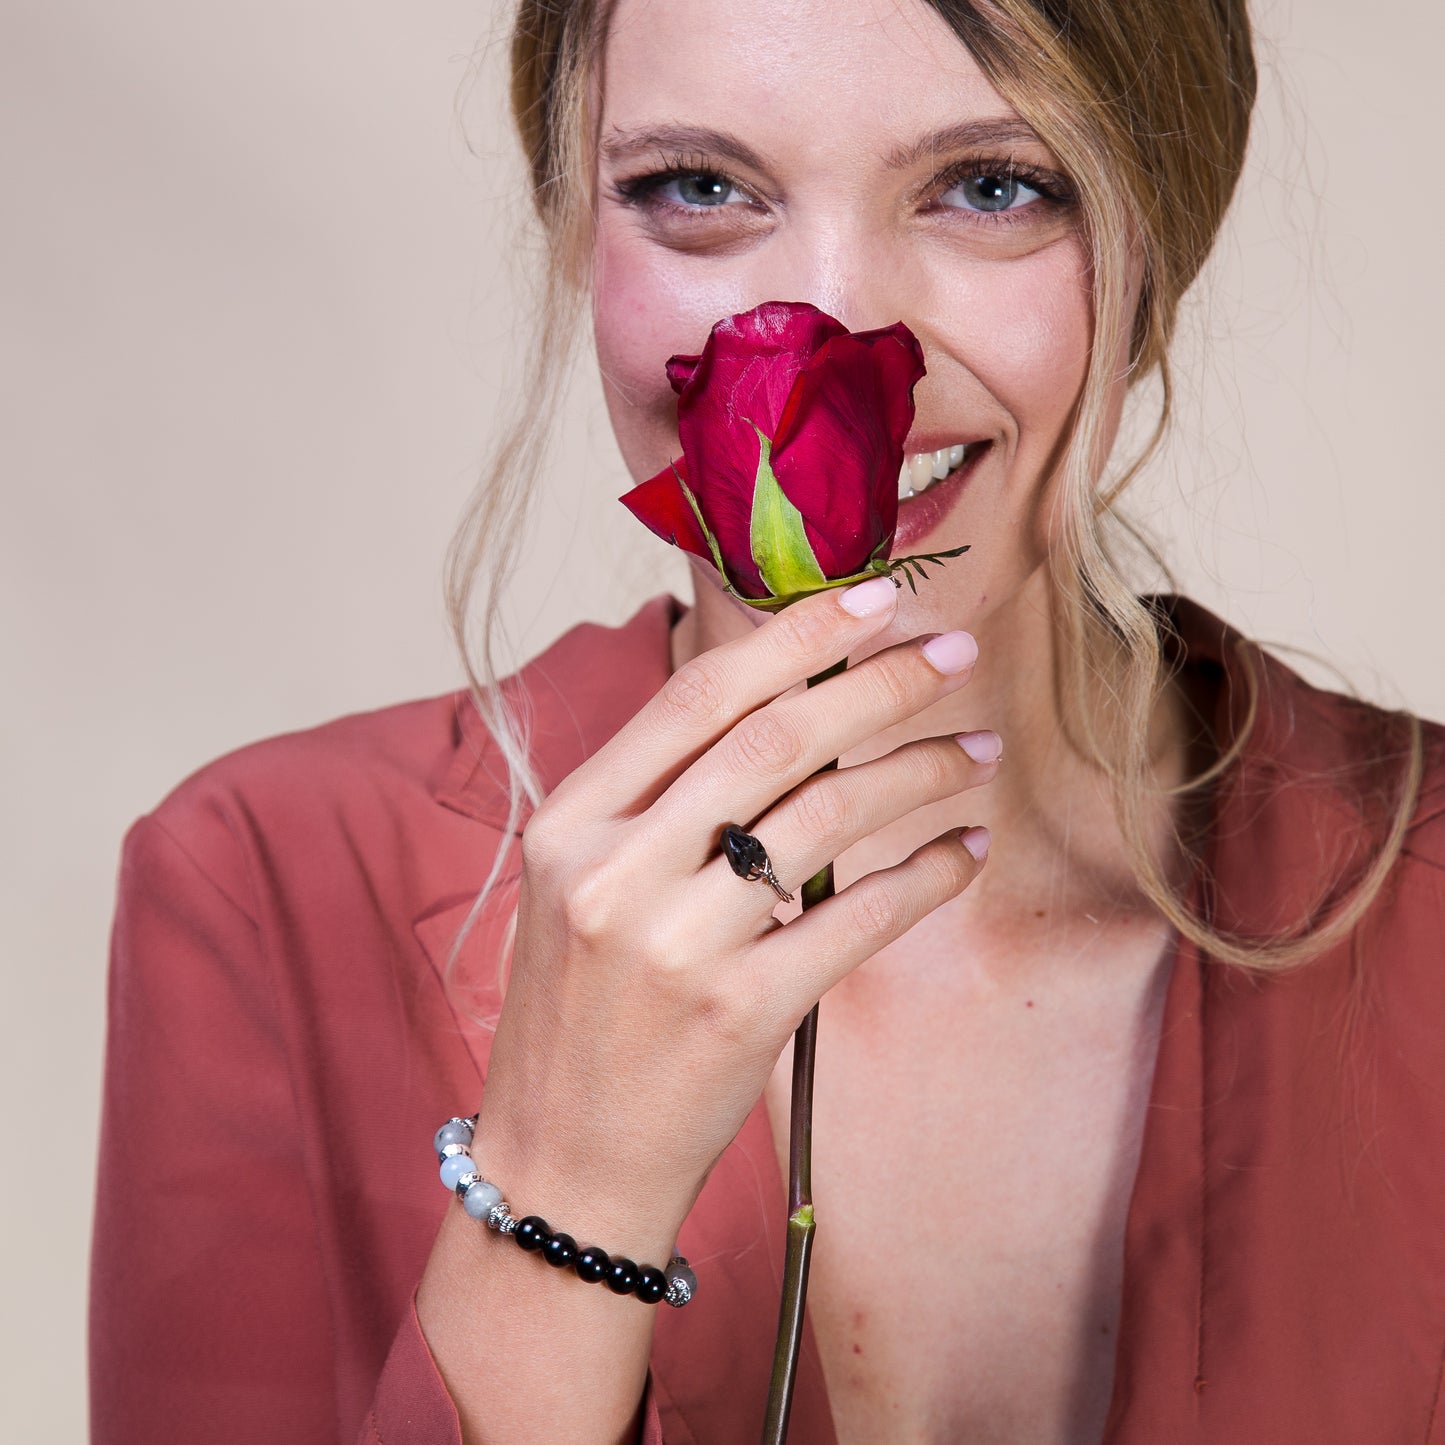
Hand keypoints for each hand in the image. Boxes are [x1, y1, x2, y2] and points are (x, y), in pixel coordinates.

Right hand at [472, 576, 996, 1258]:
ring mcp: (676, 944)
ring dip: (921, 771)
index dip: (795, 636)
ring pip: (828, 816)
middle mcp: (614, 872)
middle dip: (879, 683)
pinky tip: (965, 852)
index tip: (874, 600)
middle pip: (775, 738)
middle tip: (954, 653)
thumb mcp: (579, 888)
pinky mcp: (740, 1012)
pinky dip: (926, 876)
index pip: (695, 696)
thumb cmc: (580, 1016)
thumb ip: (655, 804)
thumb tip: (781, 709)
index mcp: (568, 824)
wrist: (562, 1164)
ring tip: (978, 750)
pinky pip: (860, 918)